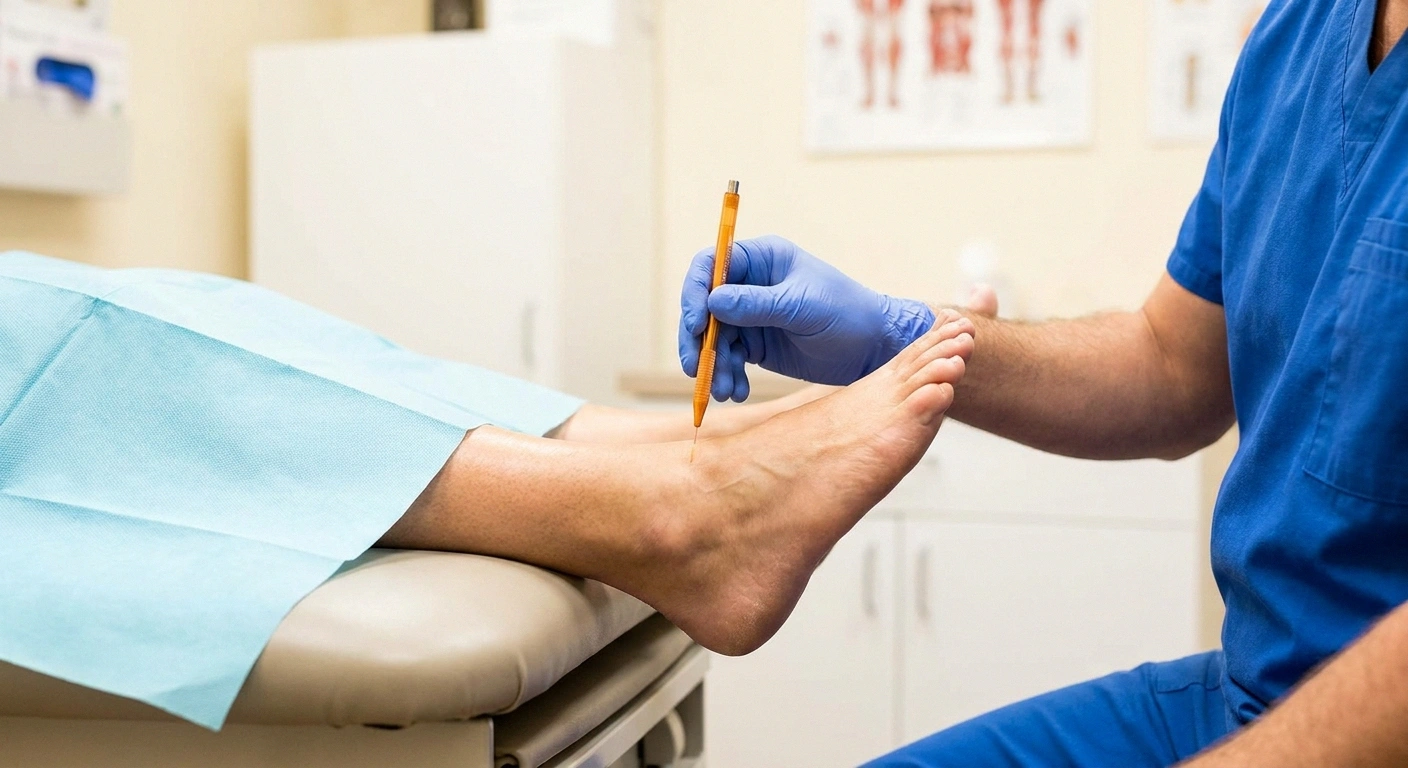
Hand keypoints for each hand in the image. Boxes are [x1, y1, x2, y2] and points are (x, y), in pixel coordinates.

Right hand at [679, 235, 935, 400]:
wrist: (873, 350)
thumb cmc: (847, 315)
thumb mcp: (802, 307)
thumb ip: (757, 304)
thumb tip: (711, 301)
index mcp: (763, 259)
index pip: (711, 265)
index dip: (695, 292)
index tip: (694, 324)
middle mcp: (751, 283)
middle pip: (703, 305)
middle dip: (697, 339)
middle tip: (696, 368)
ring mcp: (751, 314)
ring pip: (712, 337)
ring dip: (712, 365)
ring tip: (724, 390)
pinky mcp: (756, 343)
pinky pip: (728, 358)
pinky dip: (727, 375)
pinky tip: (737, 391)